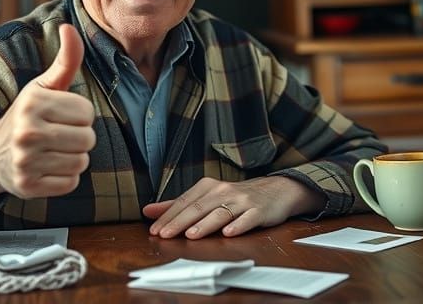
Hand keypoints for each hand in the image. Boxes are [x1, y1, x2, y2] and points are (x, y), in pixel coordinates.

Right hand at [0, 24, 95, 205]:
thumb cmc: (26, 115)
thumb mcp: (43, 86)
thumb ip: (64, 60)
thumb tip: (69, 27)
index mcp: (33, 102)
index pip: (87, 112)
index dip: (79, 115)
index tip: (60, 116)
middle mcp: (27, 131)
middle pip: (88, 139)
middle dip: (79, 137)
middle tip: (58, 135)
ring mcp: (25, 161)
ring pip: (81, 162)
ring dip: (73, 158)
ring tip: (53, 151)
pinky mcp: (28, 187)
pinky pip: (71, 183)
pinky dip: (64, 178)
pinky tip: (47, 167)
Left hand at [142, 176, 324, 239]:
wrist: (274, 190)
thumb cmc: (236, 197)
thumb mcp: (207, 197)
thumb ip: (178, 205)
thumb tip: (149, 211)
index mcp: (209, 187)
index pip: (185, 202)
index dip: (169, 216)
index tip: (155, 230)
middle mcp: (224, 191)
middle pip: (199, 207)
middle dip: (181, 222)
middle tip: (165, 235)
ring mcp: (242, 200)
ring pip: (221, 213)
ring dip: (205, 224)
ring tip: (191, 235)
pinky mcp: (258, 210)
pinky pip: (247, 218)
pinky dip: (238, 225)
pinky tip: (228, 233)